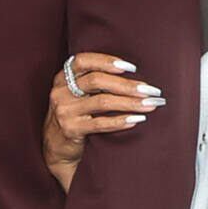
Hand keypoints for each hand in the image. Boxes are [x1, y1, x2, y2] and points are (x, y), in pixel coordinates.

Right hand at [42, 51, 163, 189]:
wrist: (56, 148)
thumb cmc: (74, 116)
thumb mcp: (76, 95)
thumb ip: (93, 82)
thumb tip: (134, 75)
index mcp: (63, 78)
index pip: (83, 60)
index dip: (107, 61)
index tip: (131, 68)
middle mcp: (61, 92)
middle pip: (97, 81)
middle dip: (127, 85)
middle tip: (151, 90)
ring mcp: (64, 111)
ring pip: (102, 102)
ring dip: (130, 102)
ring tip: (150, 105)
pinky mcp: (71, 130)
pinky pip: (100, 123)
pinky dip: (121, 121)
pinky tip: (137, 119)